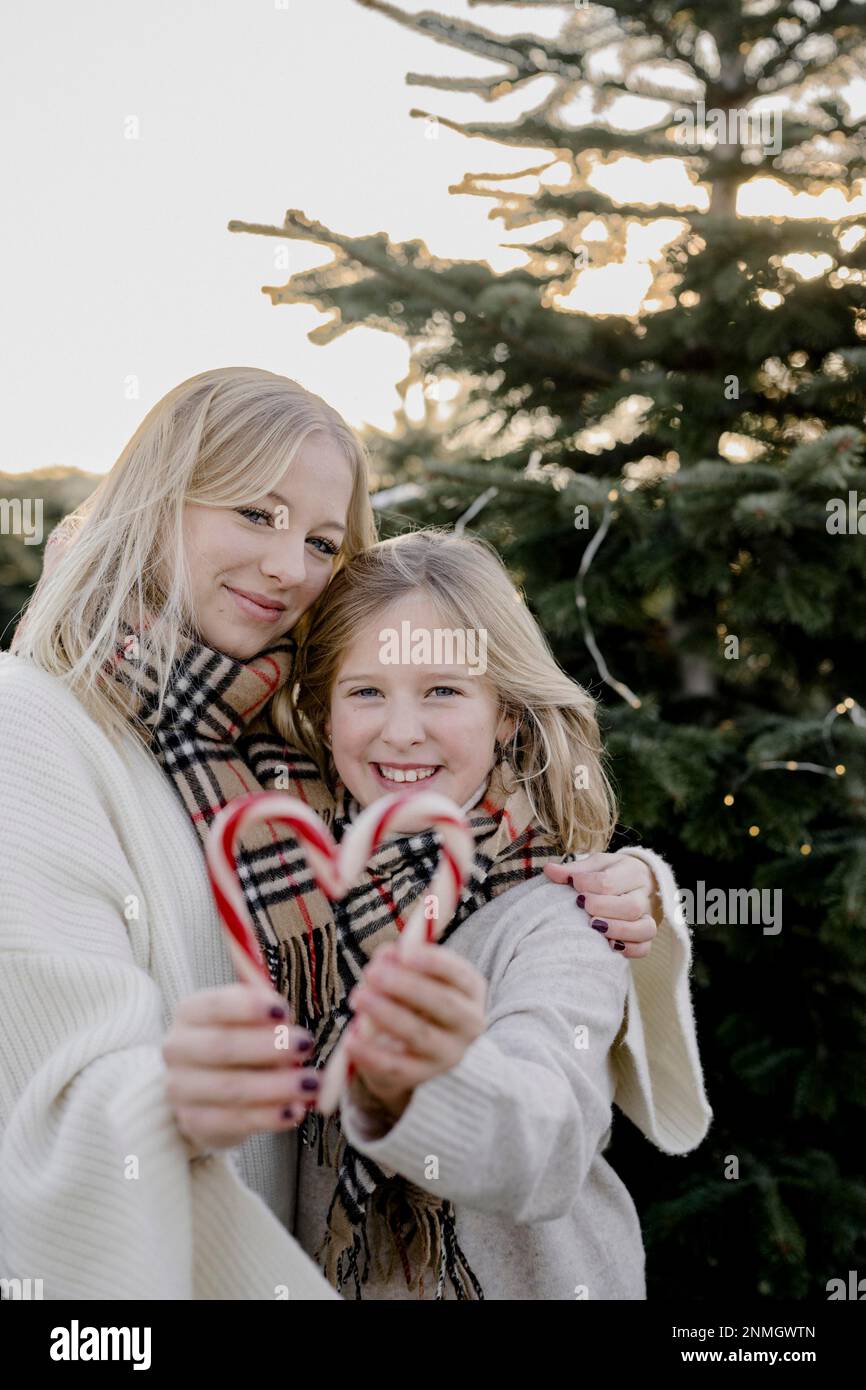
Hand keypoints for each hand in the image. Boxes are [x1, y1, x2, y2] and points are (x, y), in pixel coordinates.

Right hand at [162, 982, 318, 1155]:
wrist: (210, 1091)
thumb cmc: (239, 1042)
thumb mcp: (250, 1020)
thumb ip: (265, 1014)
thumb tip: (283, 1017)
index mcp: (190, 1012)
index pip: (215, 1006)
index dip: (248, 1008)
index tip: (283, 1011)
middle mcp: (177, 1048)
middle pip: (222, 1046)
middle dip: (268, 1046)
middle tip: (306, 1045)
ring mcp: (180, 1089)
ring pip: (231, 1087)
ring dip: (276, 1085)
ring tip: (310, 1084)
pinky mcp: (194, 1122)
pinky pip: (234, 1120)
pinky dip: (268, 1117)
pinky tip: (294, 1111)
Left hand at [343, 942, 486, 1118]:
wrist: (414, 1048)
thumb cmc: (414, 997)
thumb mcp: (414, 973)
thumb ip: (401, 959)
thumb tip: (387, 955)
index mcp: (471, 991)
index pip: (459, 975)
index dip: (434, 963)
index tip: (405, 953)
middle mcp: (468, 1025)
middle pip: (443, 1004)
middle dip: (406, 986)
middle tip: (372, 972)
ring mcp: (448, 1054)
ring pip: (419, 1034)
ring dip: (386, 1014)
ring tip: (358, 996)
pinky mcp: (421, 1076)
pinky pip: (395, 1067)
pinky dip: (371, 1054)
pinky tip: (350, 1040)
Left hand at [544, 851, 658, 958]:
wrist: (637, 881)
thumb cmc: (611, 872)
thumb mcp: (595, 865)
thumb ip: (574, 870)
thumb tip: (549, 870)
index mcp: (632, 871)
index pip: (610, 881)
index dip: (588, 884)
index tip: (573, 885)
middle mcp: (644, 895)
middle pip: (631, 906)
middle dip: (602, 908)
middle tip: (582, 906)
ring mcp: (648, 917)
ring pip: (644, 928)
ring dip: (618, 930)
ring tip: (594, 927)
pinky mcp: (646, 935)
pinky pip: (645, 947)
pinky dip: (629, 949)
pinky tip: (610, 946)